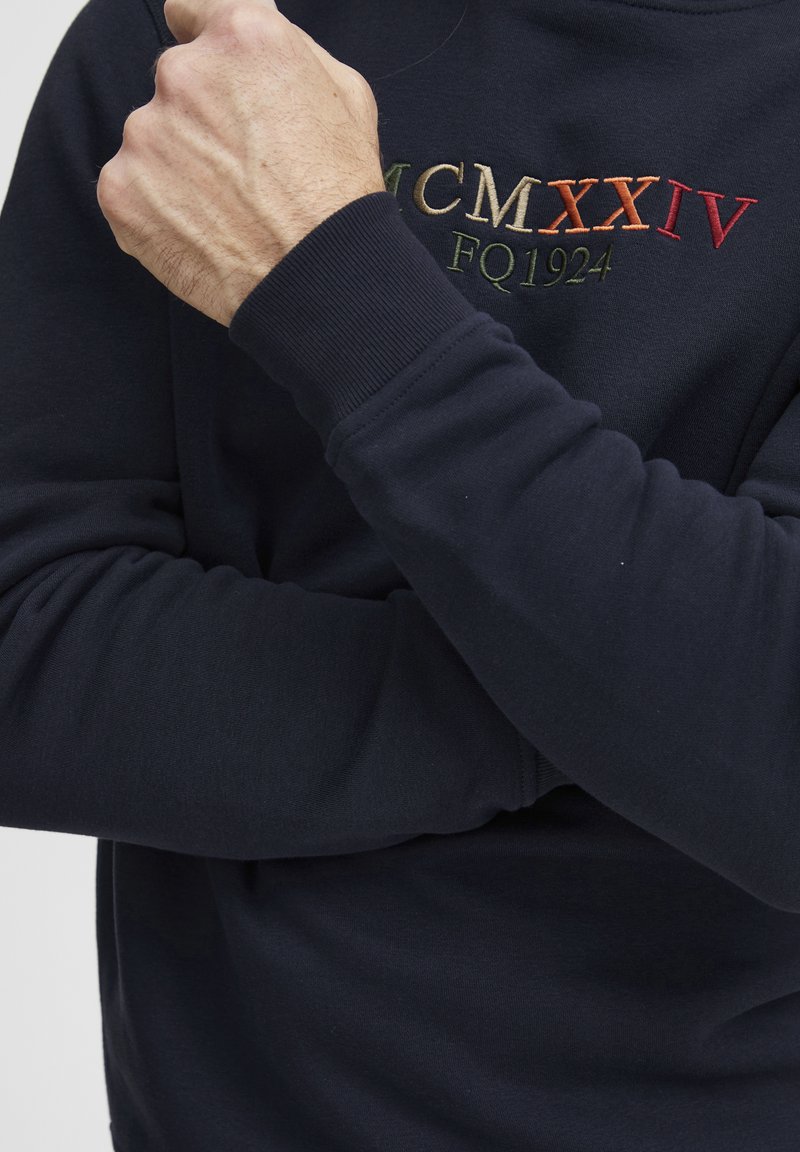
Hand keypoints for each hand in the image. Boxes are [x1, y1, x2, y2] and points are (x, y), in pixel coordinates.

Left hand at [96, 0, 385, 325]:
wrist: (318, 281)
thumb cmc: (338, 198)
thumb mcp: (346, 96)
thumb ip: (288, 51)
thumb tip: (257, 29)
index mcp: (241, 40)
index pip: (191, 10)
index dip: (205, 44)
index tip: (211, 75)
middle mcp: (183, 75)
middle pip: (177, 84)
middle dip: (202, 118)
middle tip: (244, 169)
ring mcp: (145, 135)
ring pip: (152, 139)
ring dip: (180, 166)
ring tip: (228, 209)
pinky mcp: (121, 190)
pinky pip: (131, 189)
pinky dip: (158, 209)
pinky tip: (203, 230)